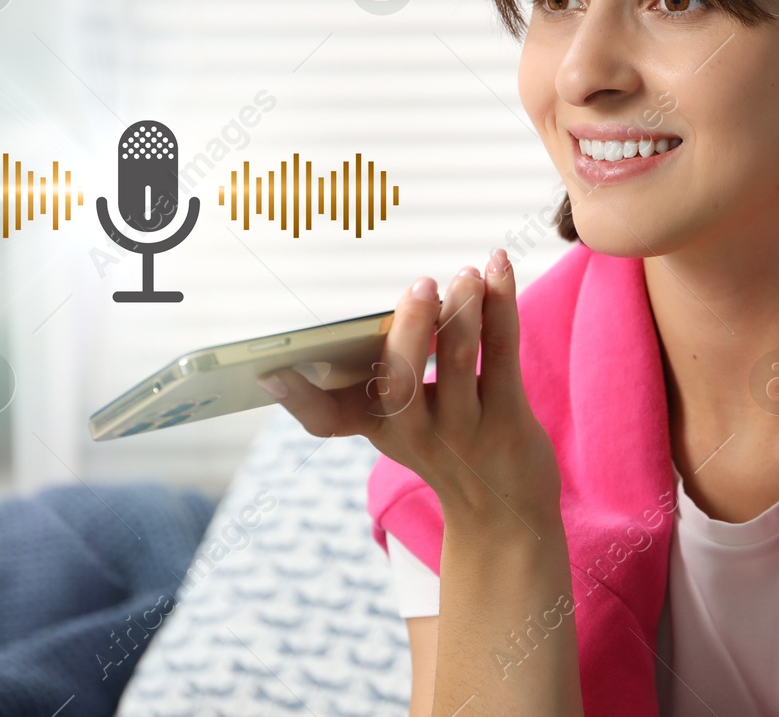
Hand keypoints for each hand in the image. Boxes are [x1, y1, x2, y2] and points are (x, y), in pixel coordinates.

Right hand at [259, 247, 562, 530]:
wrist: (503, 511)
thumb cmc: (442, 449)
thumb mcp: (394, 429)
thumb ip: (357, 391)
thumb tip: (302, 350)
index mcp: (380, 427)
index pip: (328, 421)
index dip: (298, 399)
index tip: (269, 374)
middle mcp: (417, 433)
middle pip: (402, 384)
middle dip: (409, 329)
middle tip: (420, 284)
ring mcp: (466, 429)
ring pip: (462, 361)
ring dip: (465, 309)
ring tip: (466, 272)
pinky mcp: (510, 420)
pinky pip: (503, 352)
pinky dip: (500, 304)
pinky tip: (499, 266)